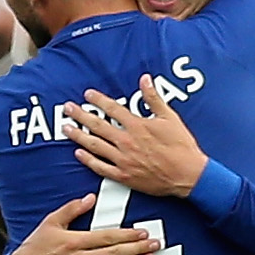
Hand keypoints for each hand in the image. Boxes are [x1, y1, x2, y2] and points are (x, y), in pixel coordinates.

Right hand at [8, 194, 159, 254]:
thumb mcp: (50, 223)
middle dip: (137, 249)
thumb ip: (71, 209)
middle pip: (114, 254)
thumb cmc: (35, 248)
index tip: (142, 233)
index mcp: (72, 242)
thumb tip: (90, 198)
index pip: (107, 237)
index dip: (127, 235)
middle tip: (155, 245)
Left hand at [61, 78, 207, 197]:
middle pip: (98, 126)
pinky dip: (88, 160)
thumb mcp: (170, 118)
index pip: (112, 109)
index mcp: (137, 126)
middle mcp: (127, 142)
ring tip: (66, 128)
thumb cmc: (181, 146)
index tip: (87, 95)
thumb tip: (145, 79)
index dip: (98, 100)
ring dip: (78, 136)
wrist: (187, 174)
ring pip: (95, 145)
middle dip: (80, 115)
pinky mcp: (123, 175)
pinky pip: (100, 167)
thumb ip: (154, 98)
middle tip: (67, 109)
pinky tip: (78, 153)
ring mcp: (123, 159)